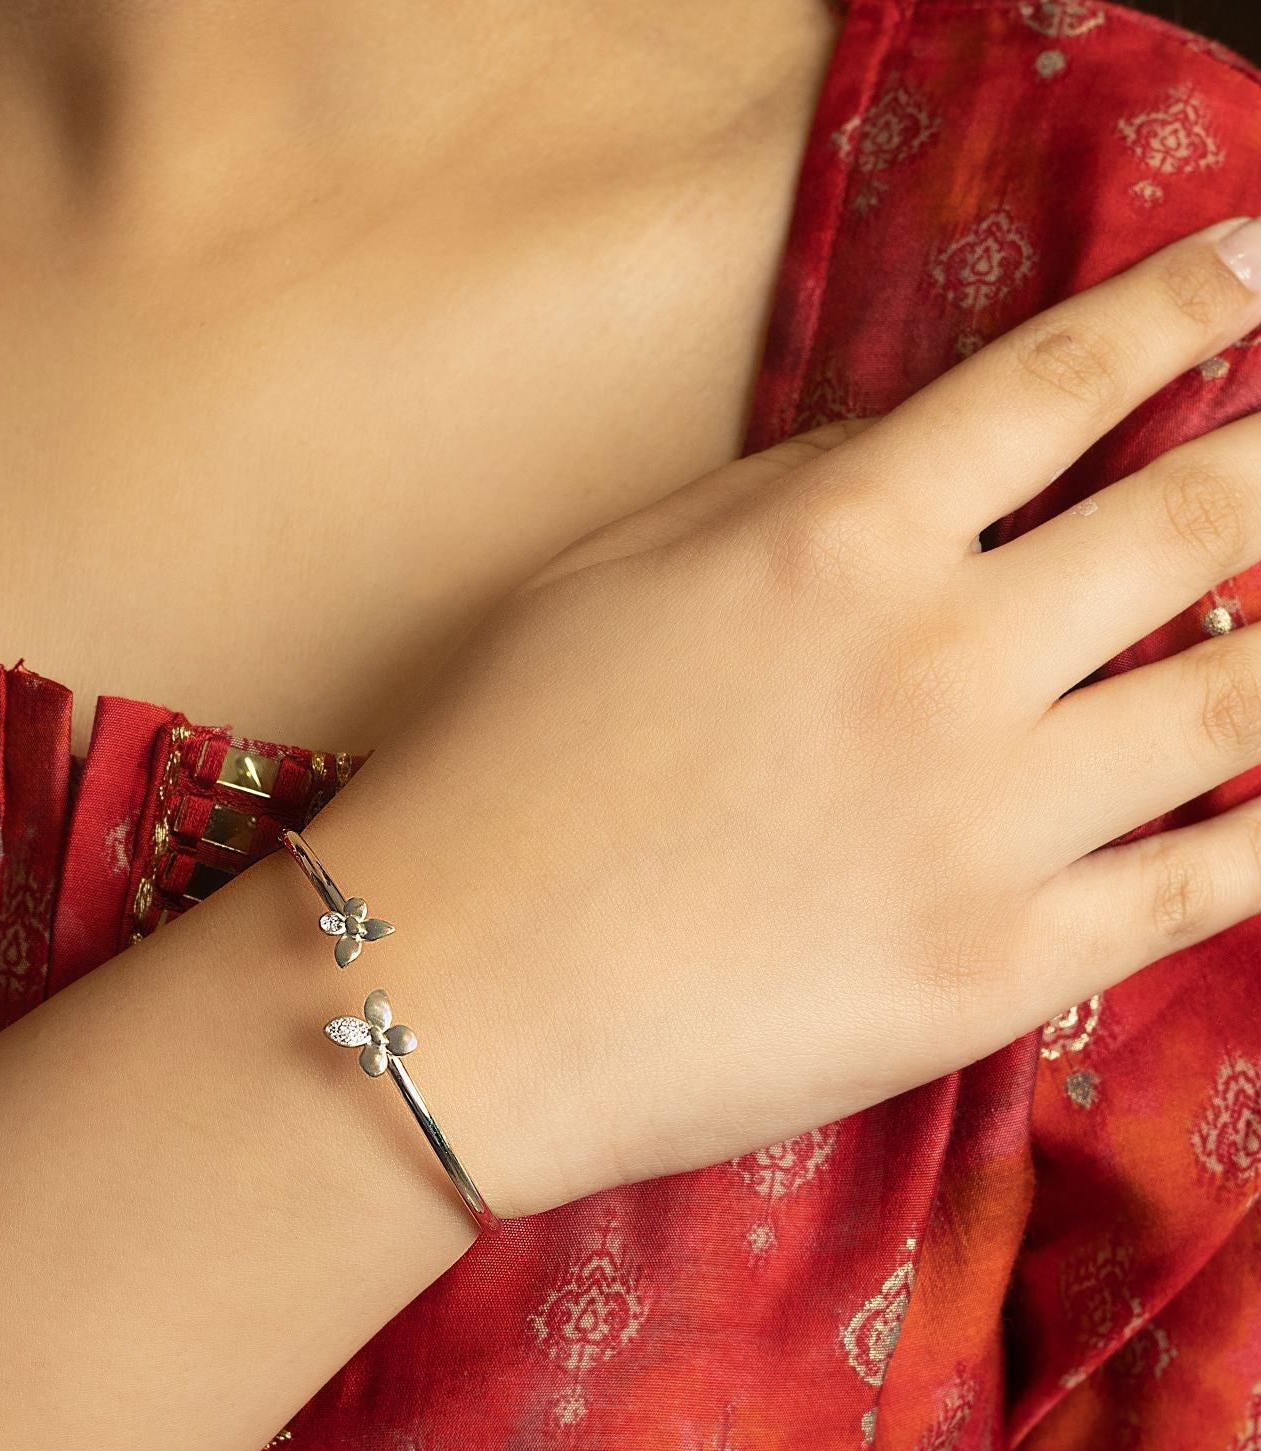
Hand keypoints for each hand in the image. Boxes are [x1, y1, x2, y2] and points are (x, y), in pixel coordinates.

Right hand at [306, 215, 1260, 1220]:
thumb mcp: (604, 579)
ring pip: (1240, 705)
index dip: (1182, 311)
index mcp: (837, 541)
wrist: (446, 998)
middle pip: (1198, 520)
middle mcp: (944, 660)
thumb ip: (771, 496)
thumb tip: (900, 454)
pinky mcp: (998, 971)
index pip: (1061, 383)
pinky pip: (1207, 889)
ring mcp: (987, 824)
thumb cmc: (492, 775)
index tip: (1251, 276)